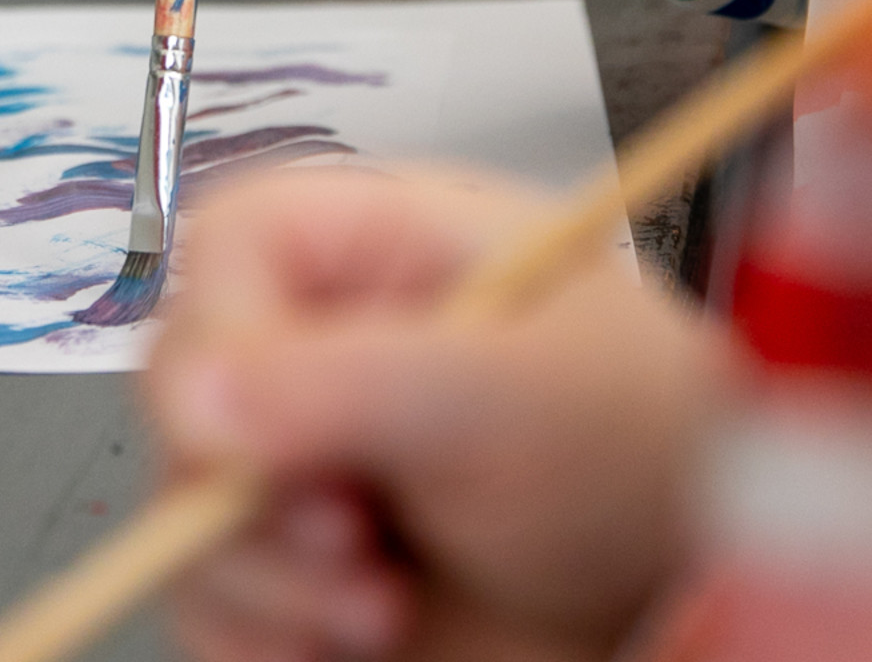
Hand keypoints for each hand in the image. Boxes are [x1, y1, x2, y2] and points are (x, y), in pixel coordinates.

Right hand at [146, 166, 724, 661]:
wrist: (687, 591)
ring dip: (268, 580)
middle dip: (252, 489)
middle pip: (184, 391)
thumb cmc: (645, 450)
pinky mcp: (295, 562)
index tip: (246, 435)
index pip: (229, 254)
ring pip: (186, 511)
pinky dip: (261, 635)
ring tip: (382, 600)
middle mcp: (319, 344)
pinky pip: (208, 598)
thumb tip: (199, 395)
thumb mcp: (508, 395)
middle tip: (349, 529)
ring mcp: (301, 457)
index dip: (220, 342)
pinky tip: (359, 635)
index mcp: (373, 248)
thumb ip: (352, 380)